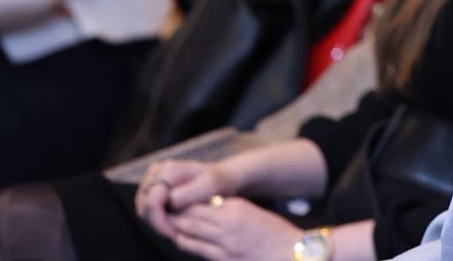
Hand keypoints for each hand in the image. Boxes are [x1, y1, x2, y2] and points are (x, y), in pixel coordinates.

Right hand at [135, 159, 226, 240]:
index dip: (160, 221)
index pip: (153, 202)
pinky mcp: (151, 184)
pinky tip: (171, 222)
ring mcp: (152, 177)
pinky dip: (156, 216)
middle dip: (157, 223)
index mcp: (170, 170)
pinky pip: (145, 206)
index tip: (173, 234)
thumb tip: (169, 201)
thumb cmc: (217, 182)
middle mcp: (157, 170)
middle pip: (144, 205)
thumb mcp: (210, 185)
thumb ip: (188, 193)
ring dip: (156, 221)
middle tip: (173, 234)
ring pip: (143, 207)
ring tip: (173, 228)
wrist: (220, 176)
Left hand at [164, 196, 303, 260]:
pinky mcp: (224, 259)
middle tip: (162, 209)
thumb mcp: (251, 212)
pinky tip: (181, 239)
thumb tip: (207, 208)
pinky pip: (197, 249)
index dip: (184, 199)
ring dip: (176, 228)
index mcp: (235, 207)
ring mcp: (224, 243)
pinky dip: (186, 242)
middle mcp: (227, 223)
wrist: (290, 252)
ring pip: (189, 232)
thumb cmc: (274, 232)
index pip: (201, 200)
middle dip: (174, 212)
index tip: (175, 197)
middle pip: (190, 216)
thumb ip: (228, 209)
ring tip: (167, 223)